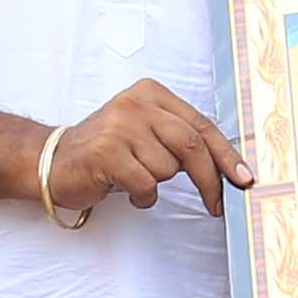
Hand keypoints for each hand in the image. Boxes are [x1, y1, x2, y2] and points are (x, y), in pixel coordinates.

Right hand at [44, 79, 244, 216]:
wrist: (53, 160)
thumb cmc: (106, 151)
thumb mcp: (144, 131)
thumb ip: (179, 138)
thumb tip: (226, 166)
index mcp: (150, 93)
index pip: (201, 124)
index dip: (227, 155)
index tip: (244, 178)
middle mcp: (135, 104)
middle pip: (191, 145)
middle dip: (209, 180)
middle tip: (217, 204)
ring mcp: (119, 127)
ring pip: (167, 169)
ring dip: (156, 183)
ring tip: (133, 176)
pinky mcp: (106, 153)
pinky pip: (145, 185)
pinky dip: (141, 196)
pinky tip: (124, 188)